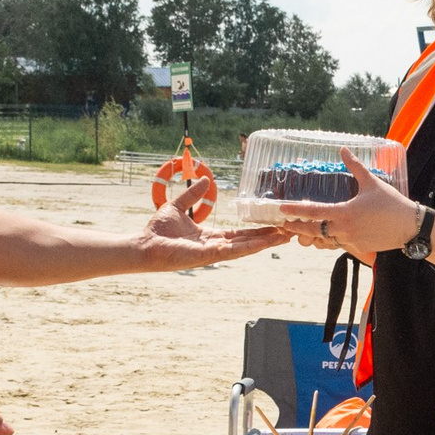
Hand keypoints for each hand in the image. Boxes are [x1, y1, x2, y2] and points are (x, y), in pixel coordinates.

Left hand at [132, 175, 281, 270]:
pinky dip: (252, 247)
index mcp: (210, 237)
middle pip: (249, 241)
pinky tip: (266, 243)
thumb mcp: (177, 205)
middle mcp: (216, 247)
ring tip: (286, 236)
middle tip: (290, 231)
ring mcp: (214, 253)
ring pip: (247, 247)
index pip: (239, 234)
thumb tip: (203, 179)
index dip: (257, 230)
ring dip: (267, 242)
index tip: (274, 225)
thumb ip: (192, 195)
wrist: (144, 244)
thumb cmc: (157, 229)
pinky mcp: (209, 255)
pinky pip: (235, 251)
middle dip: (269, 237)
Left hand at [276, 148, 421, 258]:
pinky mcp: (359, 248)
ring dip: (316, 235)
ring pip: (326, 240)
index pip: (313, 211)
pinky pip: (340, 244)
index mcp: (344, 212)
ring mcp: (351, 241)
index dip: (295, 210)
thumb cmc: (391, 203)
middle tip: (286, 225)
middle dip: (298, 229)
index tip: (282, 209)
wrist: (410, 227)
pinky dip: (334, 239)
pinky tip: (331, 234)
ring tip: (307, 230)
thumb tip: (343, 149)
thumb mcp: (371, 182)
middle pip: (313, 231)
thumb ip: (354, 166)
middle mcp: (344, 229)